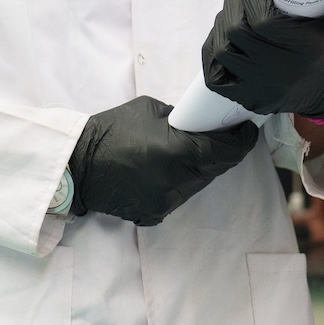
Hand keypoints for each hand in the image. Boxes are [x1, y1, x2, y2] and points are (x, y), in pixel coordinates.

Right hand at [68, 97, 258, 225]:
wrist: (76, 165)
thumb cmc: (110, 131)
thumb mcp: (150, 110)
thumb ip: (180, 120)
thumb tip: (199, 124)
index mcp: (177, 152)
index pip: (225, 151)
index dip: (241, 141)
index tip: (247, 131)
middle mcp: (176, 182)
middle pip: (215, 169)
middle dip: (224, 152)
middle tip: (226, 136)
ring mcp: (166, 202)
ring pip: (198, 185)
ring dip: (202, 169)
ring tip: (193, 152)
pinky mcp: (154, 214)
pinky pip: (178, 196)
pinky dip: (180, 183)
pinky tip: (168, 169)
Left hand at [201, 0, 323, 120]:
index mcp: (305, 53)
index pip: (261, 21)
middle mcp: (280, 74)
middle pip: (237, 33)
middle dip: (234, 5)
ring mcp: (262, 90)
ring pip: (222, 50)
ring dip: (223, 26)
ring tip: (234, 13)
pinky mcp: (250, 99)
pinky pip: (216, 76)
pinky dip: (214, 54)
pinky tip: (225, 38)